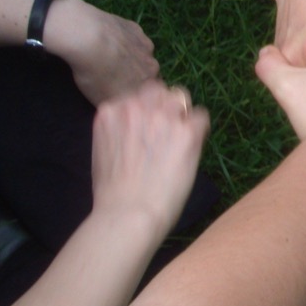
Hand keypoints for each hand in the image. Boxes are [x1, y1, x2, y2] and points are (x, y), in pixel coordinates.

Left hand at [43, 0, 158, 105]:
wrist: (88, 38)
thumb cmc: (95, 74)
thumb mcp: (103, 100)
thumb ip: (117, 104)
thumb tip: (120, 107)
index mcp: (148, 83)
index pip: (149, 93)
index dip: (135, 94)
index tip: (121, 93)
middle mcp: (152, 63)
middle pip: (147, 72)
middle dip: (134, 75)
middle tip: (112, 76)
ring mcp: (145, 44)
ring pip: (140, 54)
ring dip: (129, 57)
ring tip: (107, 58)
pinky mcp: (135, 28)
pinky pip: (132, 37)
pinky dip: (122, 41)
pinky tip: (105, 42)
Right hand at [90, 81, 207, 241]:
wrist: (129, 215)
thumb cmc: (113, 194)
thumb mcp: (105, 151)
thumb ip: (119, 129)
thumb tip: (135, 125)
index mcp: (111, 111)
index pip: (137, 94)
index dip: (146, 112)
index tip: (147, 131)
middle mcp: (136, 106)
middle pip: (160, 90)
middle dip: (164, 107)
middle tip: (165, 134)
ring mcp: (163, 116)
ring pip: (181, 98)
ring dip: (182, 115)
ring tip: (177, 142)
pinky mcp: (187, 131)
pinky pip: (201, 117)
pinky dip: (198, 131)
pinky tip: (189, 151)